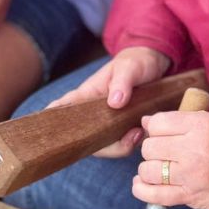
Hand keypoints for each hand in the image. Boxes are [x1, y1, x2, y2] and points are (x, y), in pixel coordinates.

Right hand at [48, 46, 170, 156]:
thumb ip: (121, 82)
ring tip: (138, 132)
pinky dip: (132, 142)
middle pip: (86, 139)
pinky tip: (142, 131)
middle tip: (126, 138)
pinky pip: (123, 144)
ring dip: (121, 146)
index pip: (62, 108)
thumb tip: (114, 103)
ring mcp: (109, 123)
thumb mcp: (129, 67)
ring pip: (106, 146)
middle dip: (105, 147)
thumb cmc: (135, 62)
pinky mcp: (125, 129)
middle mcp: (94, 113)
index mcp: (87, 95)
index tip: (52, 134)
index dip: (54, 123)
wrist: (155, 67)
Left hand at [134, 109, 208, 208]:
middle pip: (149, 147)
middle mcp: (194, 147)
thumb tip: (146, 122)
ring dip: (148, 171)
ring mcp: (191, 174)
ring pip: (148, 170)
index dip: (154, 129)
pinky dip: (142, 190)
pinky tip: (142, 185)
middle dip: (152, 151)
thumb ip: (179, 121)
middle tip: (163, 154)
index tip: (161, 136)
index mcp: (201, 124)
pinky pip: (154, 195)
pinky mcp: (190, 195)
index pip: (157, 123)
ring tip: (158, 170)